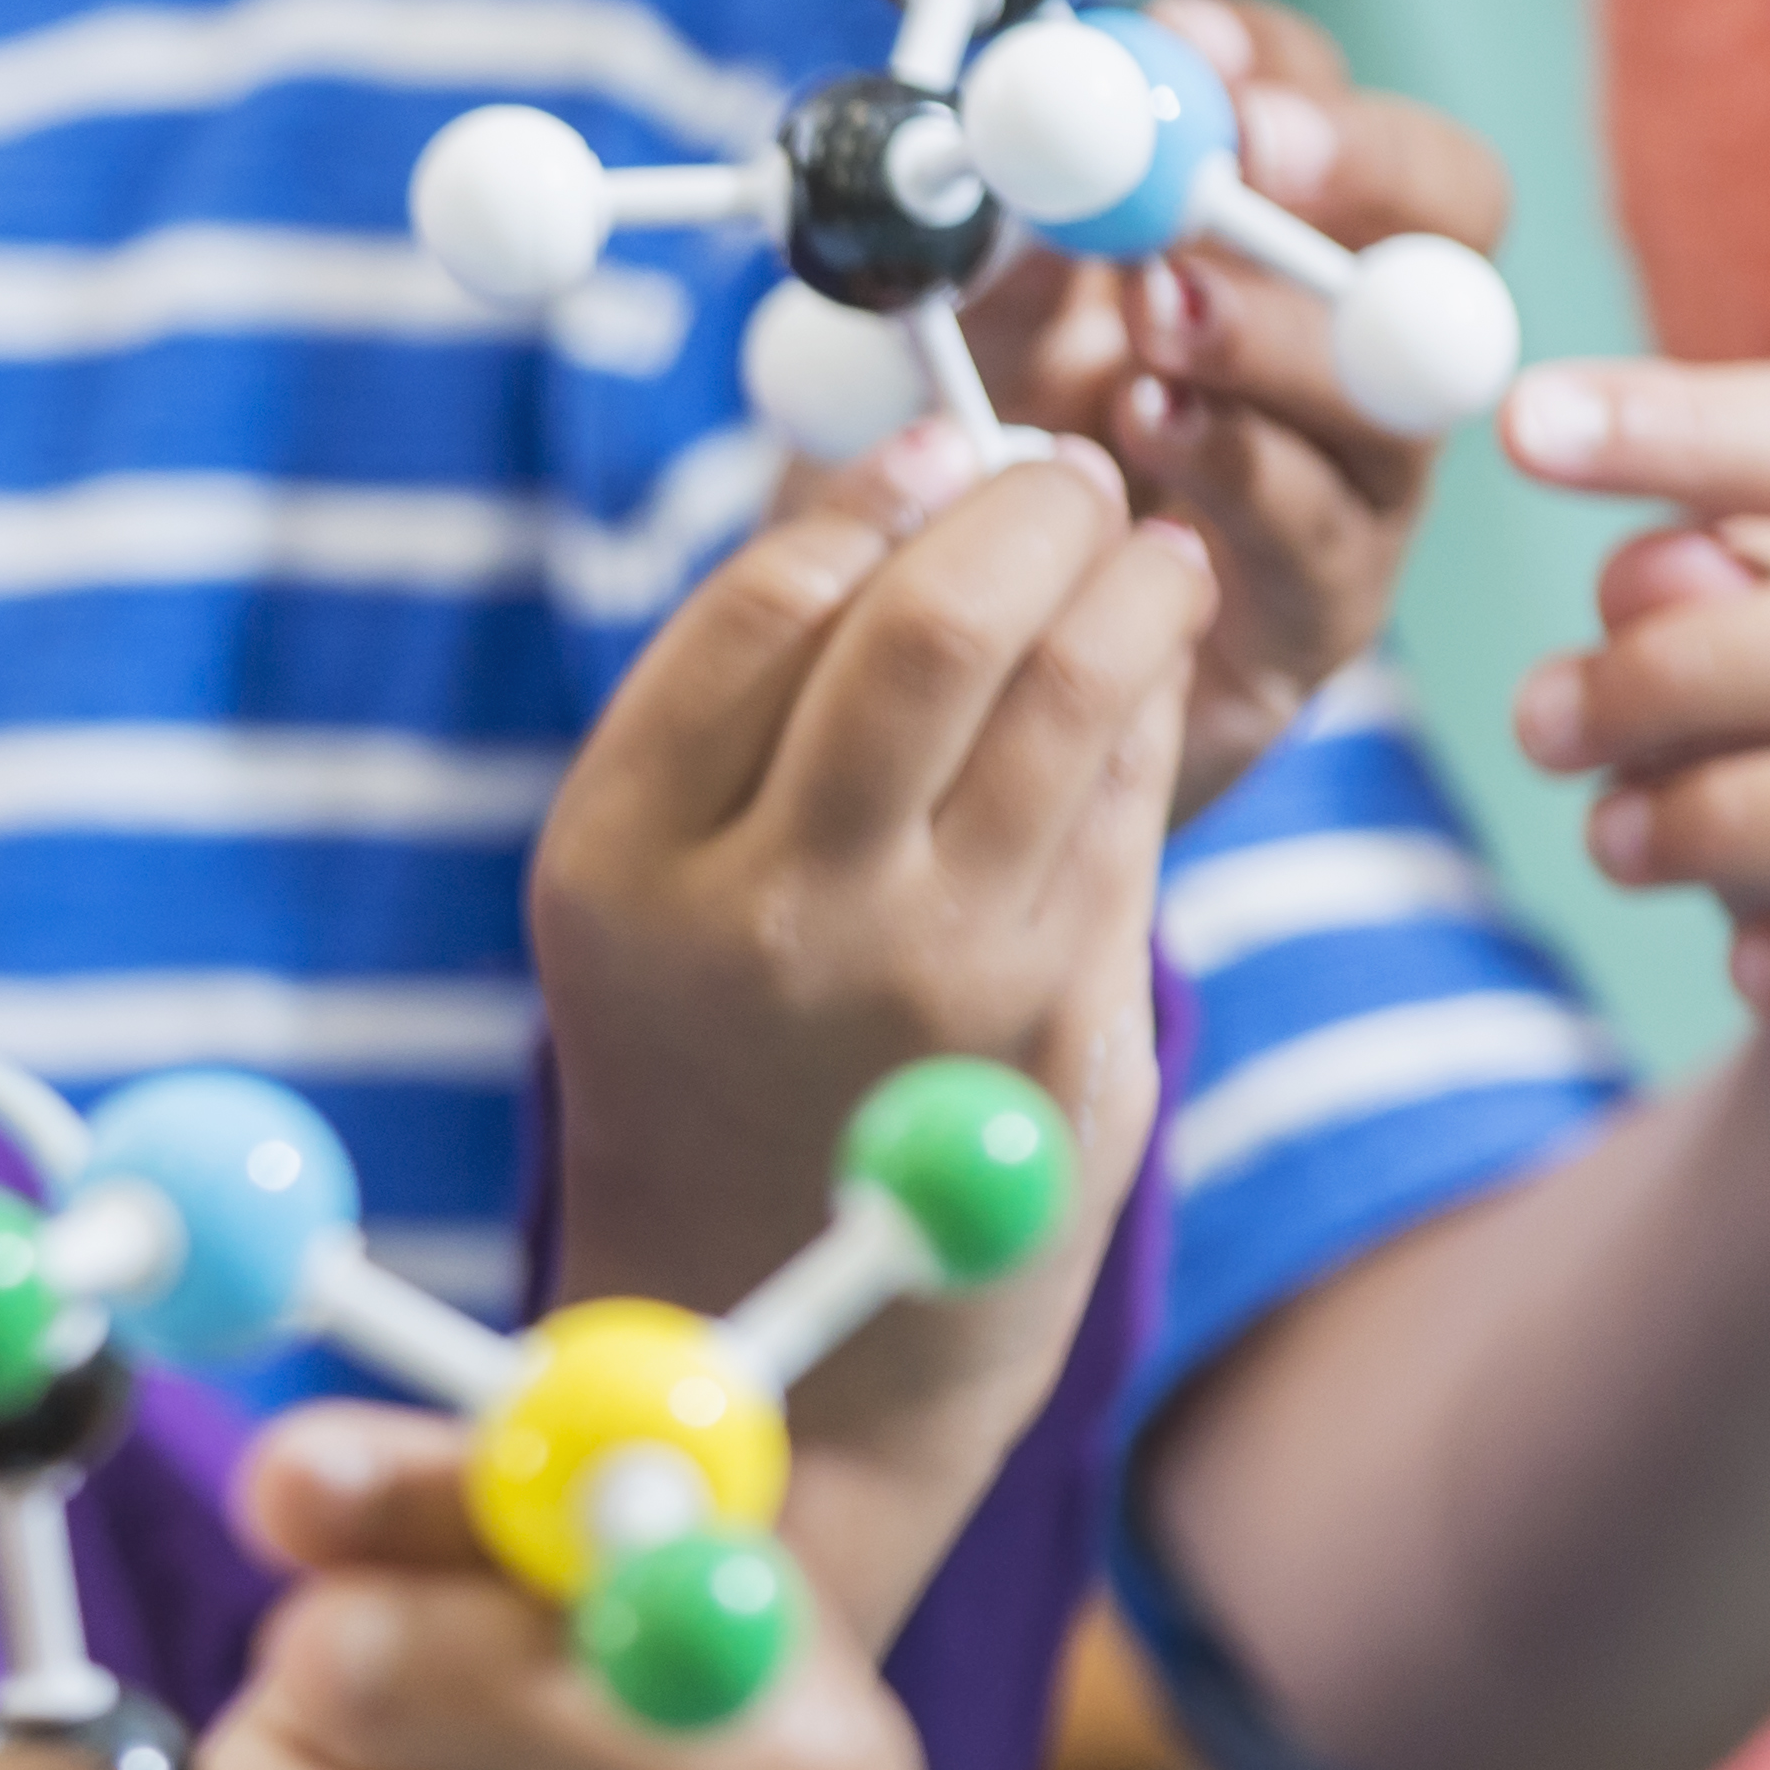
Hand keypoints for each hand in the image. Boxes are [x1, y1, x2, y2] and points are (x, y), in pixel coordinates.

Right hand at [531, 446, 1196, 1639]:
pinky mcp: (1059, 1025)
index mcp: (618, 861)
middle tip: (1075, 475)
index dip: (882, 487)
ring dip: (1133, 584)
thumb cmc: (711, 1056)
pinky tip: (1142, 685)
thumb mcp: (653, 886)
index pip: (768, 601)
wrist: (772, 1332)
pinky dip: (1150, 711)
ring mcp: (925, 974)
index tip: (949, 437)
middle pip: (932, 625)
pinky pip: (1128, 804)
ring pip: (1071, 694)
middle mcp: (764, 914)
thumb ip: (750, 695)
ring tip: (1145, 554)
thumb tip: (908, 465)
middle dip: (1032, 507)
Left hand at [967, 0, 1509, 814]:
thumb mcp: (947, 326)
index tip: (1184, 46)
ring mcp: (1355, 466)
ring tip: (1162, 323)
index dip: (1269, 63)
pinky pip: (1331, 524)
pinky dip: (1242, 470)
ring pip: (1409, 371)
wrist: (932, 678)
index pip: (1313, 102)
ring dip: (1284, 330)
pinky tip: (1147, 441)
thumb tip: (1006, 130)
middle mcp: (1336, 332)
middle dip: (1360, 170)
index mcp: (1245, 232)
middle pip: (1446, 211)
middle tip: (1248, 161)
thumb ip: (992, 236)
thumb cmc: (950, 470)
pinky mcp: (1325, 600)